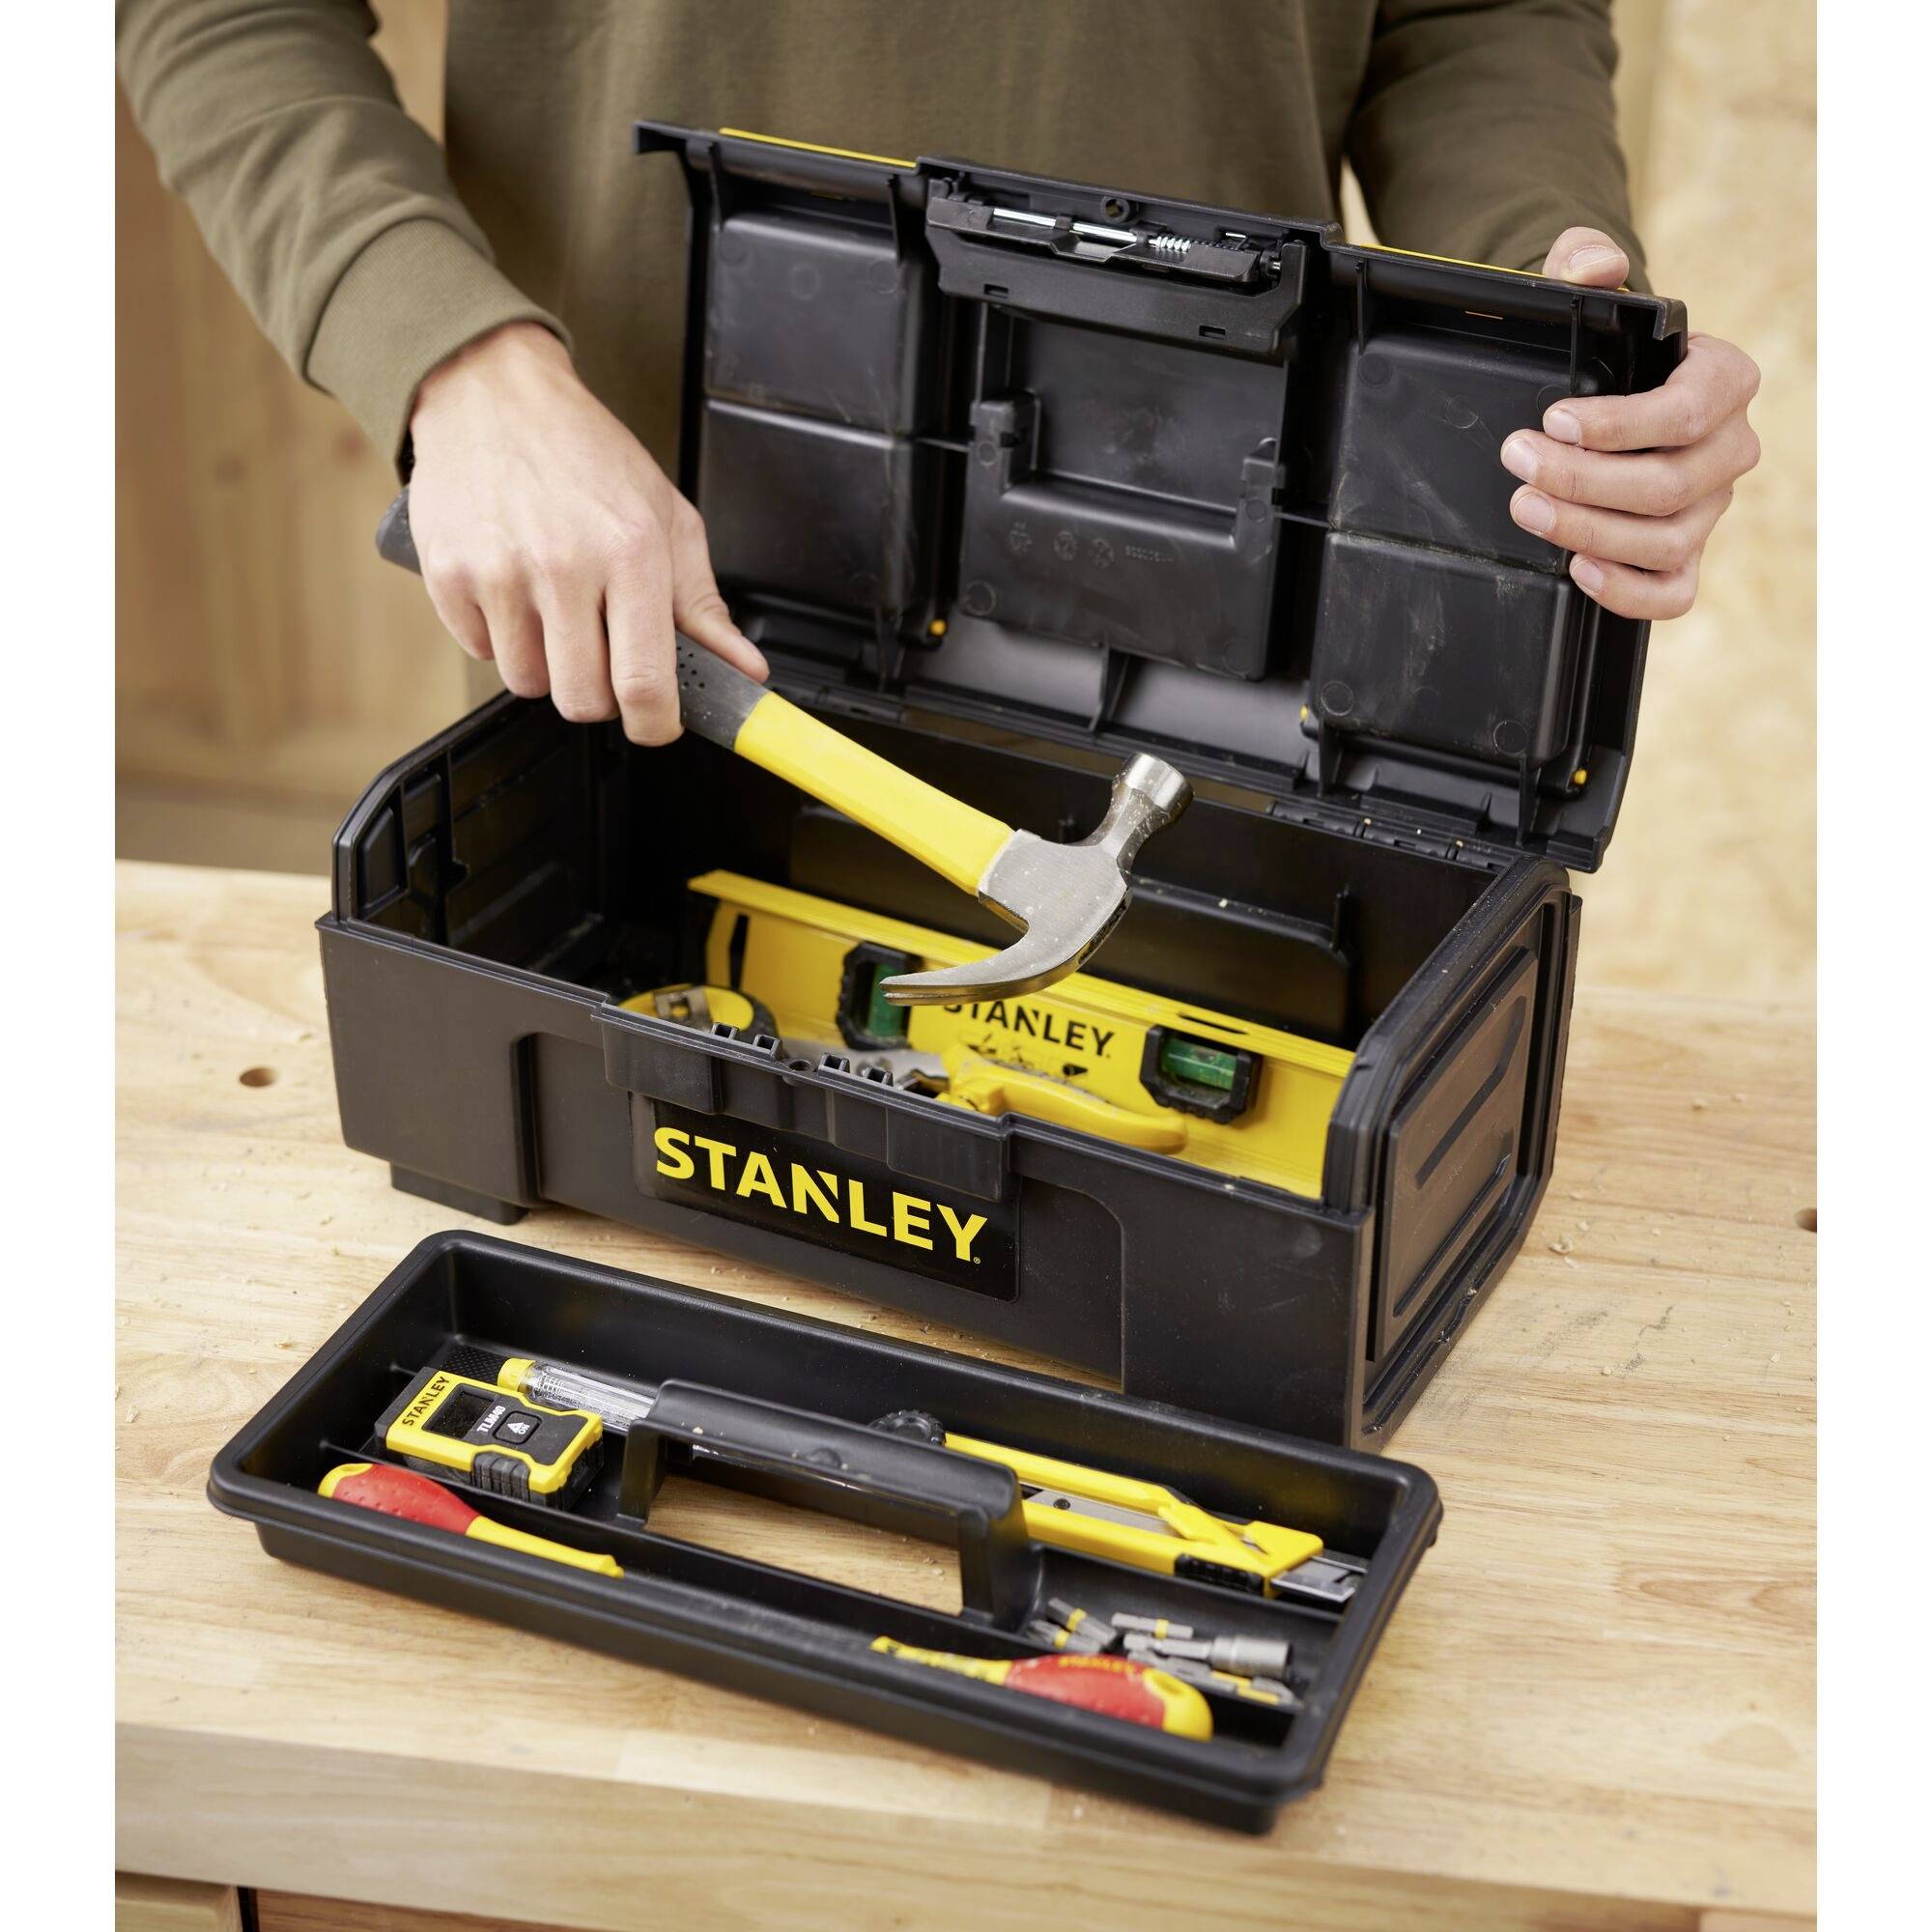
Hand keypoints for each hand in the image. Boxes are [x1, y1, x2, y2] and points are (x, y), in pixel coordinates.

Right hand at [404, 322, 766, 741]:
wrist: (493, 395)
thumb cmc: (586, 454)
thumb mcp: (666, 519)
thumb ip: (703, 605)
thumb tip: (743, 670)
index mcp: (631, 553)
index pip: (645, 684)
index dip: (655, 725)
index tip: (657, 723)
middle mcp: (563, 566)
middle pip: (581, 700)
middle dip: (599, 695)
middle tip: (603, 655)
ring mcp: (499, 572)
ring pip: (528, 683)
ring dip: (547, 664)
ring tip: (554, 610)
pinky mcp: (448, 575)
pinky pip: (480, 652)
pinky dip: (500, 637)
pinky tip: (514, 591)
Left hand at [1500, 226, 1760, 620]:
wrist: (1599, 396)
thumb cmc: (1599, 349)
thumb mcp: (1586, 292)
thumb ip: (1583, 263)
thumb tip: (1591, 267)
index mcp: (1724, 380)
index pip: (1690, 410)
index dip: (1622, 424)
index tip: (1553, 419)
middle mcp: (1728, 447)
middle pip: (1670, 484)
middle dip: (1585, 479)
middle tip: (1519, 463)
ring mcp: (1709, 508)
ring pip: (1667, 538)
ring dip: (1589, 531)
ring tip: (1526, 508)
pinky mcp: (1684, 556)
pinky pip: (1672, 593)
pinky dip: (1628, 592)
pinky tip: (1578, 570)